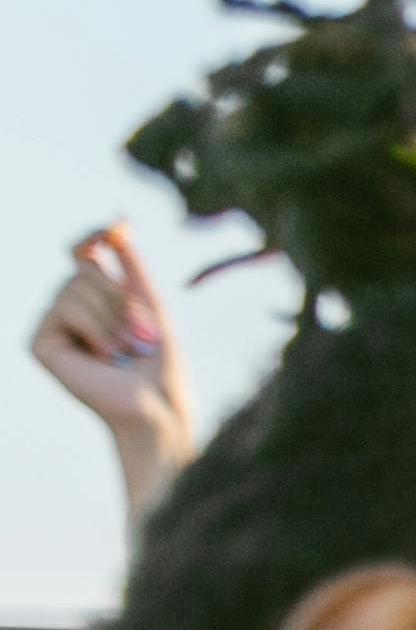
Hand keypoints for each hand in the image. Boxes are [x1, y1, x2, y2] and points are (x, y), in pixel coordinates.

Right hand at [29, 229, 193, 502]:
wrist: (156, 407)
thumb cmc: (160, 364)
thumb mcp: (151, 305)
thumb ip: (132, 265)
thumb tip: (117, 223)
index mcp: (95, 300)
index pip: (85, 253)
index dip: (95, 235)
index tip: (118, 225)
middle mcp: (69, 309)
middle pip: (85, 268)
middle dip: (120, 296)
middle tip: (140, 334)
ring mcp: (52, 325)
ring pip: (75, 286)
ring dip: (113, 317)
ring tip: (126, 350)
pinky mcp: (40, 342)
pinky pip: (66, 308)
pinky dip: (95, 330)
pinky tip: (103, 357)